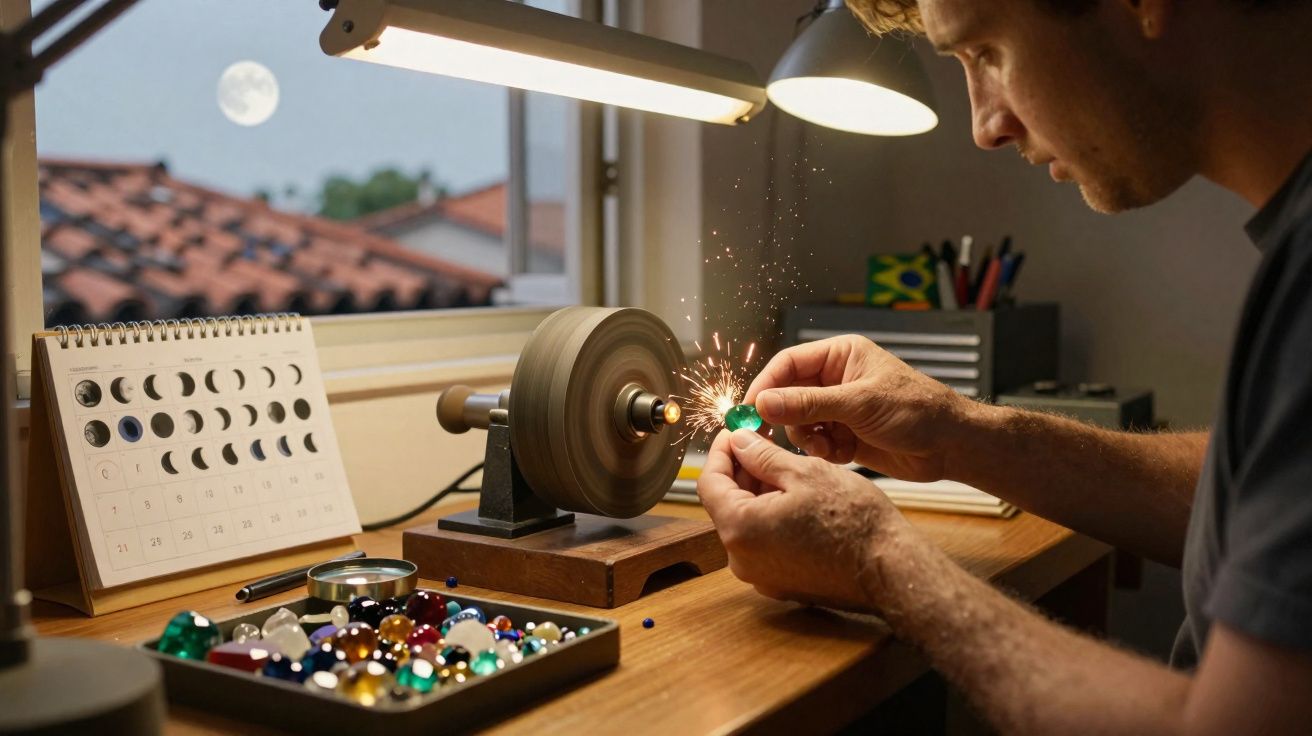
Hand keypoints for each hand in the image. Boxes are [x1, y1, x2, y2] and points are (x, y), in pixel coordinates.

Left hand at [697, 428, 914, 610]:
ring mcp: (762, 576)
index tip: (733, 433)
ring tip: (786, 467)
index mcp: (740, 530)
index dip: (720, 452)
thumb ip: (761, 456)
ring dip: (759, 493)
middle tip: (762, 443)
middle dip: (742, 470)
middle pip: (727, 504)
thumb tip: (738, 441)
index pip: (708, 483)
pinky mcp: (782, 583)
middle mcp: (743, 560)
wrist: (891, 568)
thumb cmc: (854, 521)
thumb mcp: (804, 472)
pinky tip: (796, 498)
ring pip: (748, 523)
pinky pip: (765, 544)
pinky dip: (772, 518)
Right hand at [743, 335, 972, 481]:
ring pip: (799, 424)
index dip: (766, 386)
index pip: (787, 364)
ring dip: (809, 440)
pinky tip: (846, 454)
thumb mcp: (859, 403)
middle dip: (789, 420)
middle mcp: (835, 380)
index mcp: (839, 356)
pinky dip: (825, 452)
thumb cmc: (917, 410)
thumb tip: (764, 403)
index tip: (749, 411)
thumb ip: (809, 404)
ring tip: (831, 448)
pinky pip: (816, 443)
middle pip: (787, 396)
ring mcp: (839, 409)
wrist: (951, 445)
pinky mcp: (844, 435)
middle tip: (785, 438)